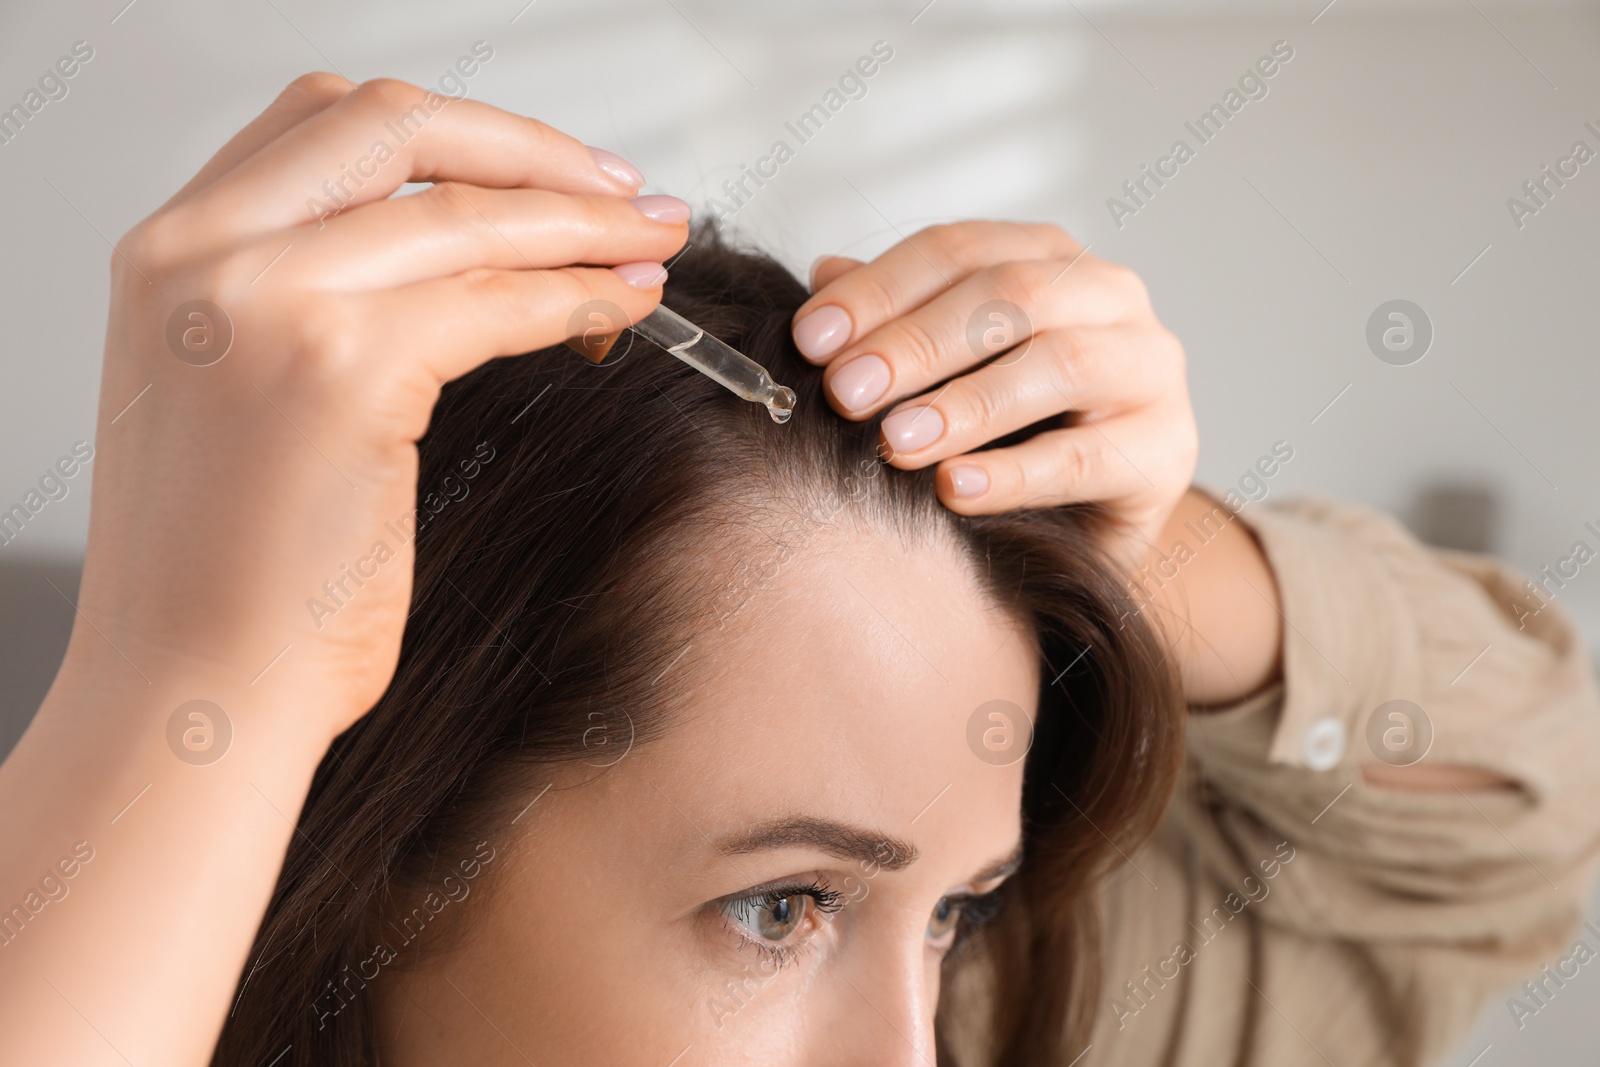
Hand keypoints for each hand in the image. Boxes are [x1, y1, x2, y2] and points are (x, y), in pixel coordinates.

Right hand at [75, 73, 687, 741]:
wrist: (193, 692)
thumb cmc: (229, 577)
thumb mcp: (232, 398)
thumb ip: (301, 302)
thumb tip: (450, 250)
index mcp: (168, 251)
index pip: (327, 121)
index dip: (457, 132)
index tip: (542, 164)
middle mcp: (203, 254)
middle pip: (400, 126)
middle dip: (532, 151)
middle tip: (622, 193)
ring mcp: (266, 303)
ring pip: (466, 215)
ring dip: (581, 225)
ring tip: (652, 247)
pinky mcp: (341, 372)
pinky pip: (497, 302)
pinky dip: (576, 296)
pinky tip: (623, 312)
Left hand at [791, 221, 1195, 572]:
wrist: (1095, 515)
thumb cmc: (1014, 427)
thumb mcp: (949, 368)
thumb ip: (897, 319)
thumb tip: (823, 276)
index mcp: (1050, 257)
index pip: (958, 250)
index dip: (879, 290)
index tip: (808, 339)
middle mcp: (1110, 296)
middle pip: (1010, 295)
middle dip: (916, 343)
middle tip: (845, 392)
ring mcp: (1149, 369)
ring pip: (1059, 367)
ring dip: (965, 405)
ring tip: (893, 444)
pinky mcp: (1167, 450)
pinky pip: (1086, 459)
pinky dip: (1012, 475)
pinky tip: (951, 490)